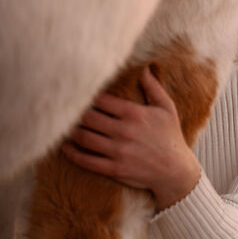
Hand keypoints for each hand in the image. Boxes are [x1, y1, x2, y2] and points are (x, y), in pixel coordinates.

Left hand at [62, 68, 200, 209]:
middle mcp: (123, 131)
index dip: (87, 96)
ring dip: (70, 131)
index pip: (102, 100)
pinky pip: (87, 161)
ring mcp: (118, 151)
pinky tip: (65, 147)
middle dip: (74, 112)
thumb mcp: (166, 108)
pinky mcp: (114, 169)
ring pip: (84, 138)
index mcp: (134, 114)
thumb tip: (143, 68)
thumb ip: (153, 87)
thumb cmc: (171, 136)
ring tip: (61, 125)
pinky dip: (72, 154)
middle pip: (88, 118)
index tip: (78, 92)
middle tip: (63, 108)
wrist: (175, 170)